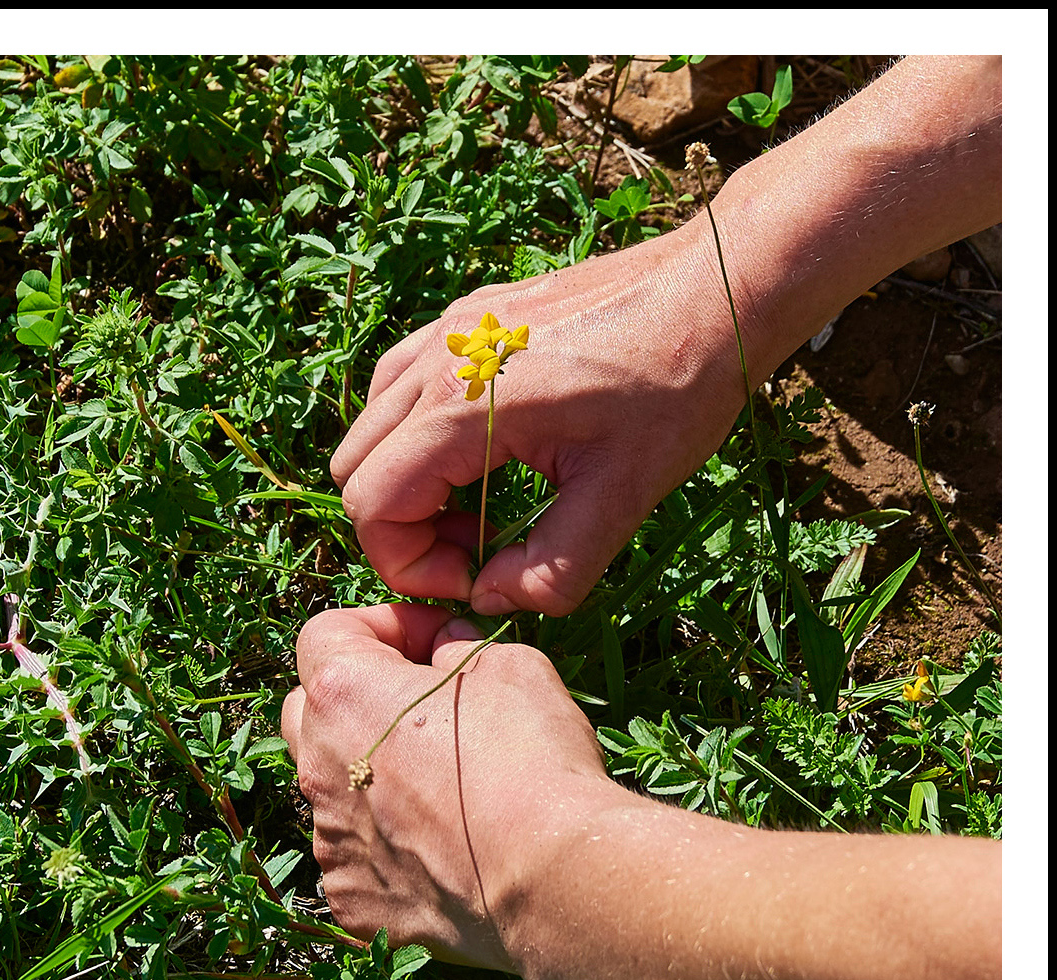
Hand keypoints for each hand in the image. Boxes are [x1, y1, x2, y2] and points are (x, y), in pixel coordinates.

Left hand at [280, 603, 611, 969]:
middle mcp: (317, 767)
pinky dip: (391, 849)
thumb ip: (460, 648)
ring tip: (445, 791)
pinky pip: (358, 861)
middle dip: (356, 700)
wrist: (550, 879)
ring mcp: (331, 842)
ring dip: (374, 780)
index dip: (382, 627)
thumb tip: (446, 650)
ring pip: (334, 795)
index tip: (434, 641)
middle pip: (309, 714)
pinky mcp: (352, 900)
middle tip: (423, 709)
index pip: (327, 633)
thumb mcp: (508, 667)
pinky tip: (447, 851)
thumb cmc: (529, 759)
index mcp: (343, 695)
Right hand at [330, 220, 750, 615]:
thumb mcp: (622, 497)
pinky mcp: (467, 320)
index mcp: (465, 407)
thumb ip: (551, 569)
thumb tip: (492, 598)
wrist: (717, 288)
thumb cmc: (677, 388)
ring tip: (482, 508)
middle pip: (355, 468)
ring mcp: (447, 331)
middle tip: (478, 549)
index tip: (474, 576)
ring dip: (407, 483)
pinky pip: (402, 388)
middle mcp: (438, 361)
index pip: (371, 506)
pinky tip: (488, 457)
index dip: (408, 565)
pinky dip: (420, 439)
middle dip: (402, 529)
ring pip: (372, 428)